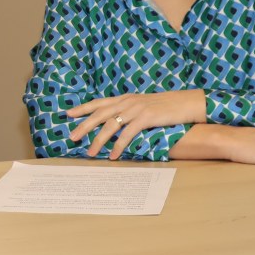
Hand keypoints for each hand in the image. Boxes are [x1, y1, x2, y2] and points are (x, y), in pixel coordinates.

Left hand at [66, 90, 206, 159]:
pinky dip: (118, 146)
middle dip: (84, 126)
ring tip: (90, 152)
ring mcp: (136, 109)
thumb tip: (116, 122)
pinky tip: (112, 155)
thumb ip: (128, 110)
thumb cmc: (166, 106)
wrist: (186, 103)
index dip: (83, 108)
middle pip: (100, 114)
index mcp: (125, 98)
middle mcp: (128, 102)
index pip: (99, 102)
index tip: (68, 114)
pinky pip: (128, 134)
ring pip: (111, 125)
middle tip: (72, 137)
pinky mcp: (146, 118)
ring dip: (99, 140)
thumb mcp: (143, 105)